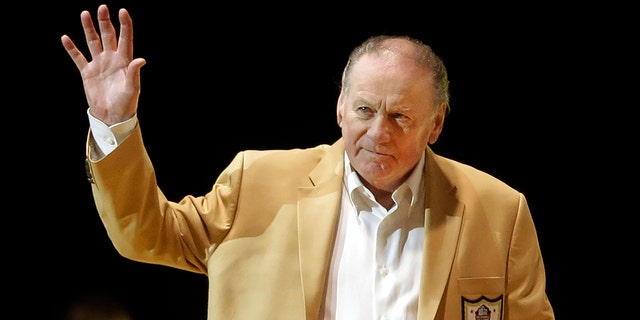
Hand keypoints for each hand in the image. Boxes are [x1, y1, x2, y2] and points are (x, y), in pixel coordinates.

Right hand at [61, 4, 145, 125]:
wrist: (112, 116)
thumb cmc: (126, 104)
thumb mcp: (132, 88)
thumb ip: (134, 73)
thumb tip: (141, 60)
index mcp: (125, 61)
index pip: (125, 38)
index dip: (125, 25)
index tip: (122, 11)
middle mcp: (111, 59)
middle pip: (108, 35)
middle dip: (104, 21)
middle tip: (102, 7)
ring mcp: (99, 64)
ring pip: (93, 42)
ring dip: (89, 29)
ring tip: (84, 14)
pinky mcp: (87, 72)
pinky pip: (78, 57)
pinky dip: (71, 48)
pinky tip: (65, 38)